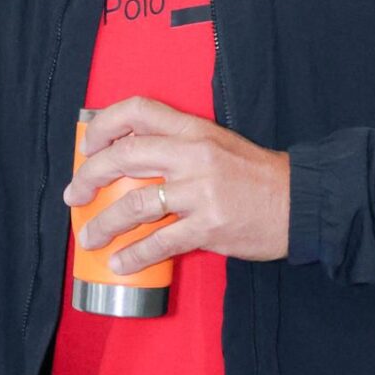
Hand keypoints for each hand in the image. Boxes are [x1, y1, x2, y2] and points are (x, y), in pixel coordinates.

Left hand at [65, 96, 289, 274]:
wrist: (299, 203)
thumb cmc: (256, 177)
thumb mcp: (216, 145)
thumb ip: (177, 146)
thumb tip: (128, 159)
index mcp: (193, 130)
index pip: (137, 111)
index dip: (103, 126)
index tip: (87, 147)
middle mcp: (193, 155)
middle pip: (124, 157)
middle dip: (89, 178)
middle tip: (75, 196)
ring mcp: (201, 191)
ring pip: (135, 204)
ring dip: (104, 224)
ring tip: (90, 237)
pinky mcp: (209, 226)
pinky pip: (160, 242)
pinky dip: (134, 255)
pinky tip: (120, 263)